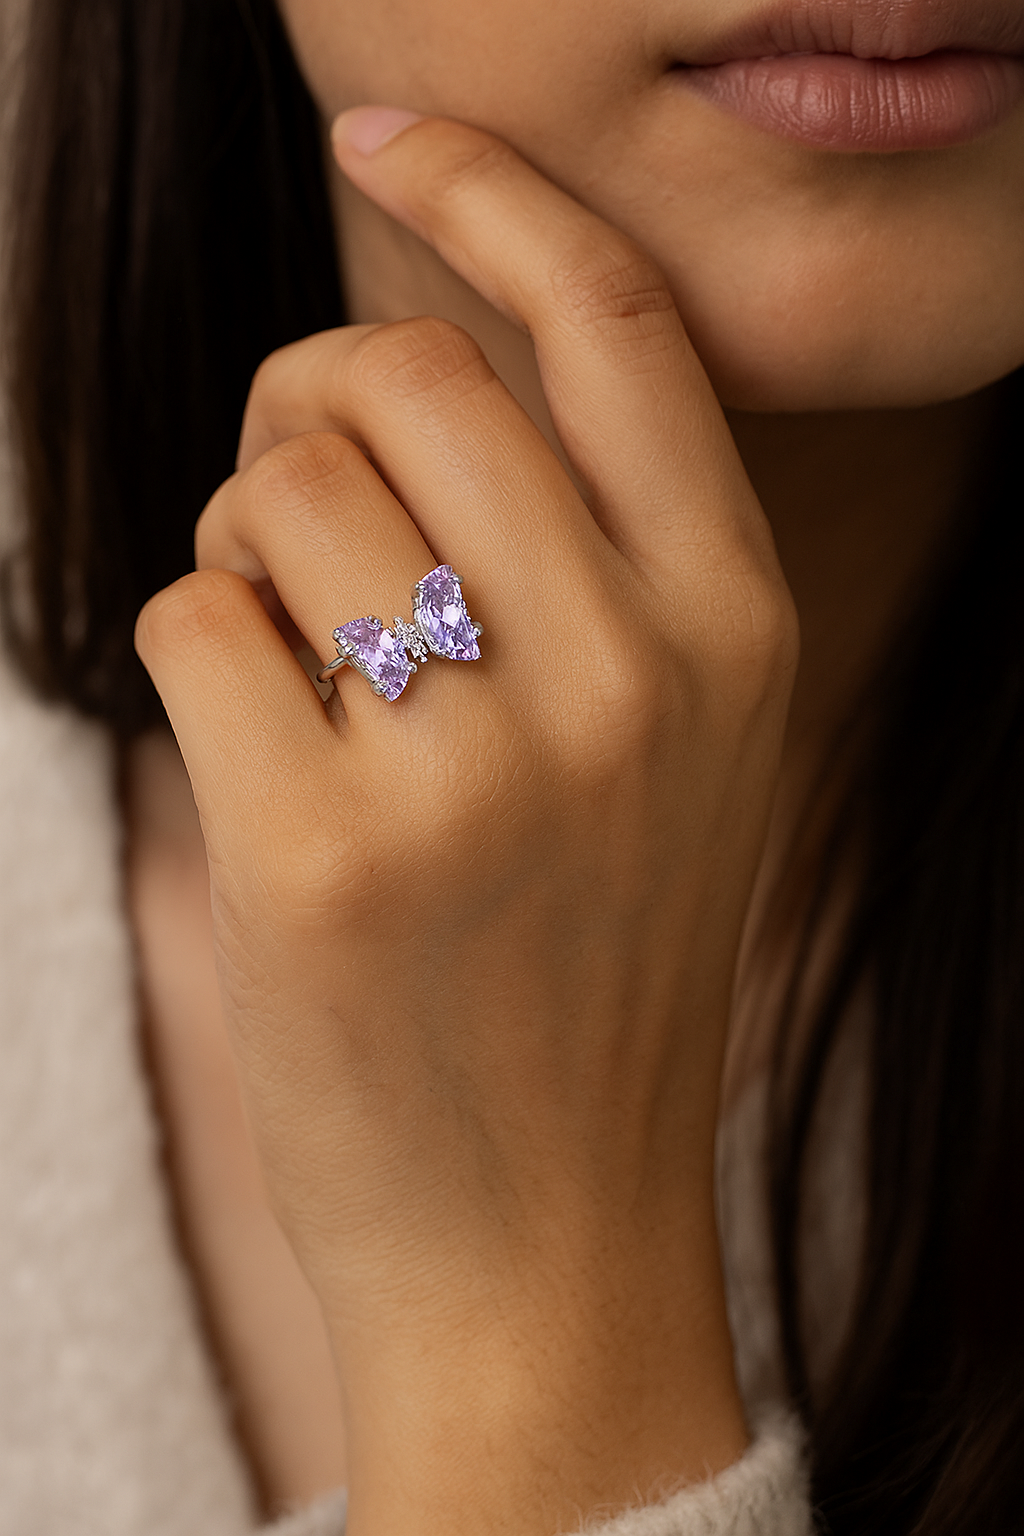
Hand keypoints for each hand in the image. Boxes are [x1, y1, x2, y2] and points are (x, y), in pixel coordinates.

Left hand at [136, 110, 796, 1535]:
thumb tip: (408, 364)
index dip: (495, 194)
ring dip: (246, 541)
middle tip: (299, 504)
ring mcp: (480, 771)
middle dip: (315, 403)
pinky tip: (254, 748)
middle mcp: (631, 677)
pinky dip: (193, 650)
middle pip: (408, 374)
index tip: (395, 134)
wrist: (547, 1233)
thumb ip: (593, 555)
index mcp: (735, 631)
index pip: (614, 326)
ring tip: (290, 655)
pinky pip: (193, 619)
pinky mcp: (322, 858)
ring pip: (281, 488)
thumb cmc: (589, 973)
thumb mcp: (676, 749)